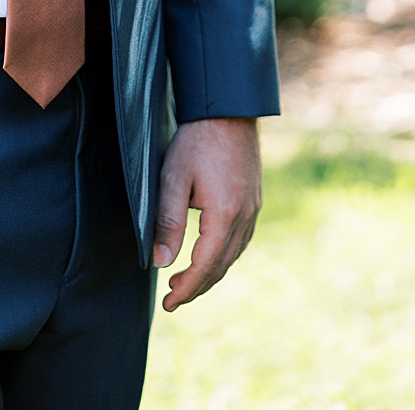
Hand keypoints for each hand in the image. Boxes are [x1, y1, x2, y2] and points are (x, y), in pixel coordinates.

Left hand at [152, 117, 260, 311]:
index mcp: (225, 216)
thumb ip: (168, 222)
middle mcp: (244, 217)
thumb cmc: (196, 141)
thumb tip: (160, 262)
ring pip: (232, 256)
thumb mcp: (173, 179)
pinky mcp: (254, 200)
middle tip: (173, 298)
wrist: (227, 110)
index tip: (168, 303)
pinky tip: (208, 254)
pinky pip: (240, 240)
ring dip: (210, 273)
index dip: (186, 289)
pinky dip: (223, 256)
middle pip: (221, 266)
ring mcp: (253, 209)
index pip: (205, 267)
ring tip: (185, 280)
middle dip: (196, 287)